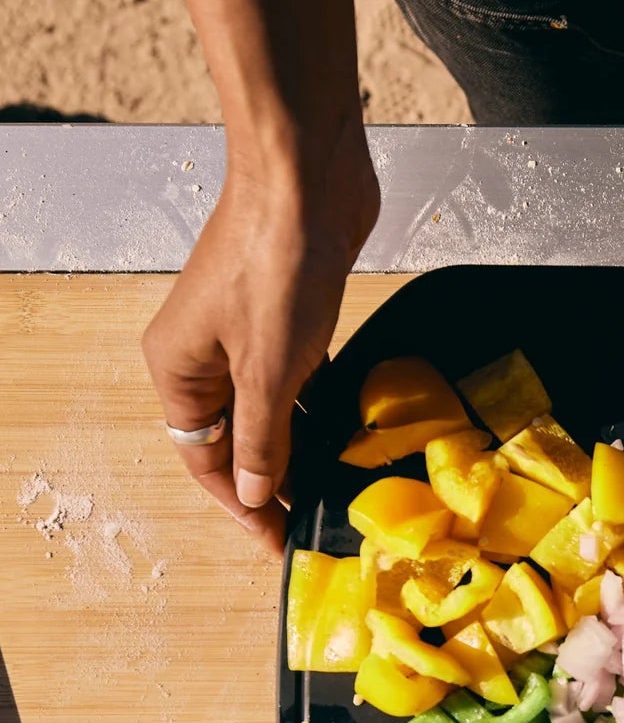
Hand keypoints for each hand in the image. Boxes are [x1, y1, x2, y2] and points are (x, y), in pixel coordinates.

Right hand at [142, 142, 378, 553]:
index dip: (242, 506)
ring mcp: (244, 332)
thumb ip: (261, 438)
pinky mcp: (286, 315)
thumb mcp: (269, 370)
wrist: (305, 179)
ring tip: (334, 487)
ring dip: (298, 446)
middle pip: (234, 438)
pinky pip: (297, 378)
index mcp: (178, 369)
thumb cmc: (276, 267)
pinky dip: (317, 407)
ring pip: (268, 409)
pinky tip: (346, 432)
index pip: (205, 460)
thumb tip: (253, 491)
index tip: (278, 543)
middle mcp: (202, 354)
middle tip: (312, 522)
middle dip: (270, 481)